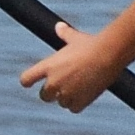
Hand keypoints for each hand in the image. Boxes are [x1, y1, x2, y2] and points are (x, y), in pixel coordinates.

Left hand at [17, 33, 134, 111]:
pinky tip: (86, 95)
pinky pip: (74, 108)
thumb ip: (65, 34)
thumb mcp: (76, 38)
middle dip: (51, 93)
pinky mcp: (79, 102)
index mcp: (48, 66)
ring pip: (61, 102)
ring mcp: (66, 94)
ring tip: (81, 87)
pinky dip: (79, 104)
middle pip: (44, 96)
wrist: (108, 55)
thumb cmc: (92, 44)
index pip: (26, 79)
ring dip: (67, 98)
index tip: (30, 83)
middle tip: (63, 86)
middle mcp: (54, 82)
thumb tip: (59, 26)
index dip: (28, 81)